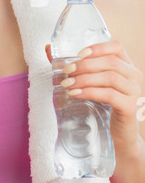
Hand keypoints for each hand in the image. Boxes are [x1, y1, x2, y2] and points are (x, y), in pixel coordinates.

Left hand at [46, 41, 142, 155]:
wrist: (120, 136)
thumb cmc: (104, 105)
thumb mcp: (92, 83)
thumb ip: (73, 66)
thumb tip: (48, 48)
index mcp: (126, 65)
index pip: (117, 47)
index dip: (98, 48)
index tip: (79, 54)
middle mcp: (133, 76)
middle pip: (111, 62)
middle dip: (85, 65)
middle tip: (67, 71)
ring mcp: (134, 92)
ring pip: (110, 77)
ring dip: (85, 79)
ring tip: (68, 84)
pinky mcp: (130, 107)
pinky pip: (110, 95)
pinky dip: (90, 92)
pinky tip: (76, 94)